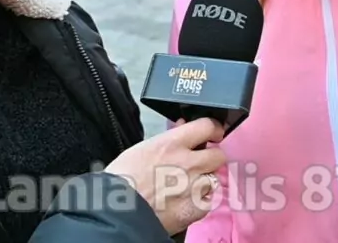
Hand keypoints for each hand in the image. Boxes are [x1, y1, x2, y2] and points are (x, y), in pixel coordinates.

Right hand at [104, 118, 226, 234]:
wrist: (118, 211)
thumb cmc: (122, 180)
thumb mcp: (142, 149)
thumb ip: (168, 140)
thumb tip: (182, 128)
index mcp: (172, 144)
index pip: (207, 126)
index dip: (214, 129)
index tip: (214, 133)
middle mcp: (188, 163)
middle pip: (218, 155)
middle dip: (211, 158)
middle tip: (200, 164)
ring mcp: (195, 186)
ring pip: (213, 179)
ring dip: (203, 182)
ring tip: (185, 188)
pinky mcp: (196, 208)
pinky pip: (207, 201)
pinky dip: (198, 202)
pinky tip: (184, 203)